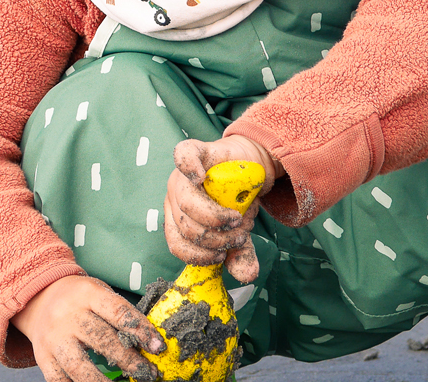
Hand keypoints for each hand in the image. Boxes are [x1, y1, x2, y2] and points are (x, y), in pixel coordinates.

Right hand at [11, 275, 165, 381]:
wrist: (37, 298)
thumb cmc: (79, 299)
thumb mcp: (98, 293)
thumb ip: (119, 315)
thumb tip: (150, 344)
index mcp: (86, 294)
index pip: (118, 312)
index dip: (141, 330)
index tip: (157, 347)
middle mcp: (67, 315)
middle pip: (101, 340)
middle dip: (129, 360)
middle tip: (148, 373)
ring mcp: (53, 339)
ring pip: (79, 366)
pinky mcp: (43, 357)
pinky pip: (60, 380)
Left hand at [165, 136, 282, 282]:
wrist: (252, 168)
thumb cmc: (237, 201)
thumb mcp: (239, 232)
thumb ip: (239, 253)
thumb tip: (248, 275)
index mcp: (178, 217)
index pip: (176, 243)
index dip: (198, 255)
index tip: (221, 255)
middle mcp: (175, 196)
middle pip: (184, 225)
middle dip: (214, 238)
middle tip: (238, 236)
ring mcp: (182, 174)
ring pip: (186, 202)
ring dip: (216, 218)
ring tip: (238, 220)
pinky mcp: (195, 151)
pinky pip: (183, 157)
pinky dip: (189, 168)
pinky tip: (201, 177)